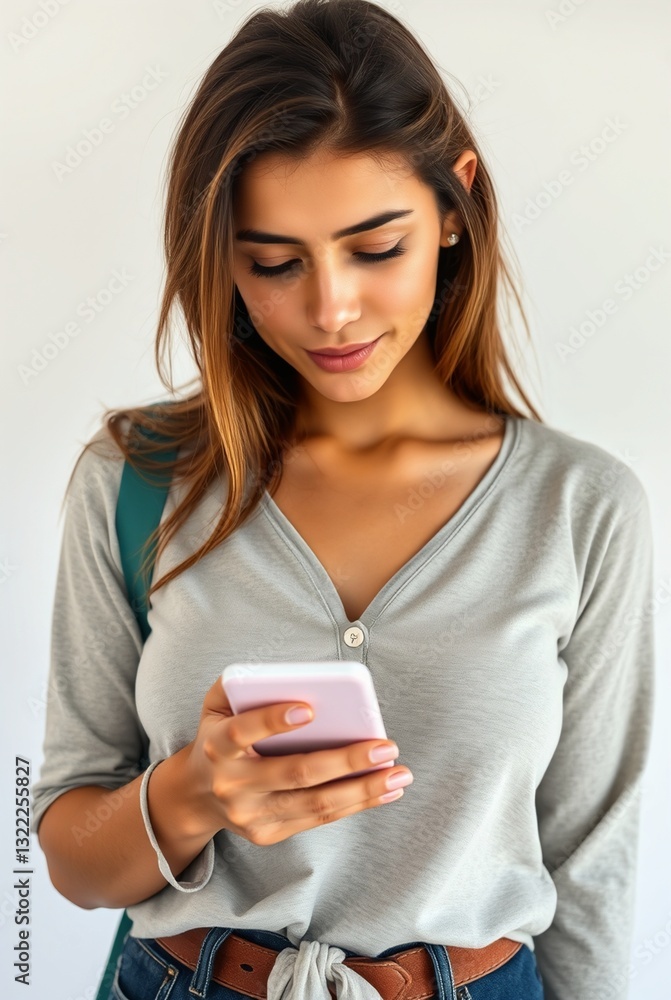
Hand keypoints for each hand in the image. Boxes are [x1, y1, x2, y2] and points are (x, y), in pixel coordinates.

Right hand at [182, 675, 412, 845]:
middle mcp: (233, 784)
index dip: (273, 720)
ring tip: (399, 773)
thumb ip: (241, 684)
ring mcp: (251, 814)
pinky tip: (386, 790)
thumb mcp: (217, 704)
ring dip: (363, 790)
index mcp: (216, 746)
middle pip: (295, 773)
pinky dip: (357, 804)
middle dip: (345, 760)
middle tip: (386, 746)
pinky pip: (319, 818)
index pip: (242, 732)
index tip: (310, 708)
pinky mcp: (269, 834)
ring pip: (315, 803)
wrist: (197, 795)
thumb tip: (288, 677)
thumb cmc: (220, 735)